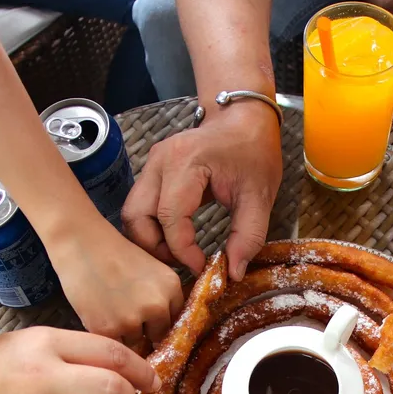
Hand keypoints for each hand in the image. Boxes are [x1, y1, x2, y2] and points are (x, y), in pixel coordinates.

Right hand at [50, 216, 182, 344]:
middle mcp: (157, 305)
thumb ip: (161, 294)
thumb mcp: (151, 268)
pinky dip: (106, 335)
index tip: (148, 318)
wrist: (81, 244)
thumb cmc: (112, 253)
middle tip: (124, 313)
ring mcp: (133, 320)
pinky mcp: (108, 330)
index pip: (174, 318)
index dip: (159, 320)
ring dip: (123, 333)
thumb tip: (163, 325)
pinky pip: (114, 344)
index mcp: (172, 287)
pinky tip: (99, 315)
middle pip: (157, 335)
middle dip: (144, 330)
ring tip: (108, 310)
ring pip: (134, 342)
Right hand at [123, 101, 281, 281]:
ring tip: (179, 253)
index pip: (169, 217)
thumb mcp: (260, 196)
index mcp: (186, 161)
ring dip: (150, 240)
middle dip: (155, 248)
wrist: (244, 120)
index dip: (182, 250)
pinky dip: (152, 229)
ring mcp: (151, 165)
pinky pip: (140, 207)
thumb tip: (233, 273)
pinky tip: (175, 239)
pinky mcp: (152, 172)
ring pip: (132, 214)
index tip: (202, 266)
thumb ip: (248, 236)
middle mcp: (160, 161)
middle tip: (182, 263)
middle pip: (136, 216)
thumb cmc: (253, 152)